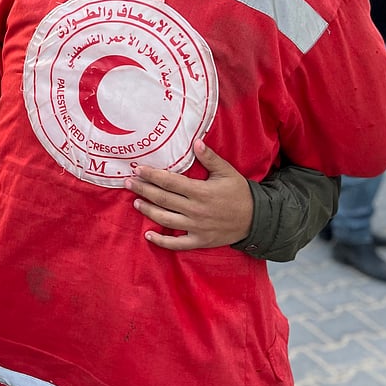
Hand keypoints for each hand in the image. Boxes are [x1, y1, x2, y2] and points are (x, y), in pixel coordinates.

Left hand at [125, 139, 253, 251]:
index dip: (152, 175)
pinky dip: (161, 241)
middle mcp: (195, 210)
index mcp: (200, 191)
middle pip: (162, 199)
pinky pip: (176, 243)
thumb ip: (210, 158)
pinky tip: (148, 235)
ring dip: (148, 211)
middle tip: (128, 183)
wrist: (256, 219)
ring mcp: (196, 227)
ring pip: (165, 219)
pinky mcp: (199, 240)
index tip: (138, 169)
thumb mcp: (227, 172)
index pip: (170, 182)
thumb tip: (196, 142)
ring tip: (135, 202)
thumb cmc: (239, 193)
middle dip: (143, 190)